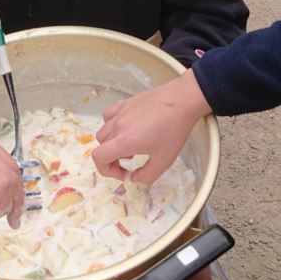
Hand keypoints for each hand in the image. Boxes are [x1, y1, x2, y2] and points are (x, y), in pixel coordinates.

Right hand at [92, 70, 210, 186]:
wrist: (182, 101)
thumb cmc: (174, 130)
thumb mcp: (164, 161)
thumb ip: (146, 176)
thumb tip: (134, 179)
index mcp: (124, 142)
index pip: (98, 158)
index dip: (107, 171)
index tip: (124, 173)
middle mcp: (118, 126)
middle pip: (101, 146)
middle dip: (112, 159)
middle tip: (130, 162)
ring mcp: (120, 113)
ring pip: (104, 131)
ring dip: (112, 143)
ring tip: (130, 145)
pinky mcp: (125, 103)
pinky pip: (109, 116)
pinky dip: (112, 126)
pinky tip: (127, 128)